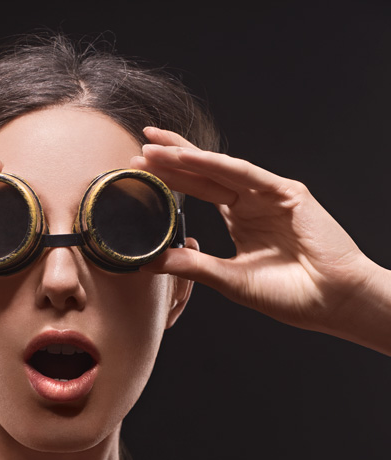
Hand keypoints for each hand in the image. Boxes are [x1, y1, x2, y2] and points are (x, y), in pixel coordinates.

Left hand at [132, 128, 378, 338]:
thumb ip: (192, 266)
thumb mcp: (229, 280)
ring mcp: (270, 195)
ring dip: (188, 158)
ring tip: (155, 149)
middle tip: (139, 148)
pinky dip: (218, 166)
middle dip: (172, 160)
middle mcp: (253, 202)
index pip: (199, 191)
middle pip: (205, 174)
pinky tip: (192, 159)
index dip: (171, 180)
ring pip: (221, 169)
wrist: (330, 300)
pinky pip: (247, 175)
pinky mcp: (288, 194)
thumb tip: (151, 261)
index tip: (140, 172)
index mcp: (241, 220)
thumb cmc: (289, 294)